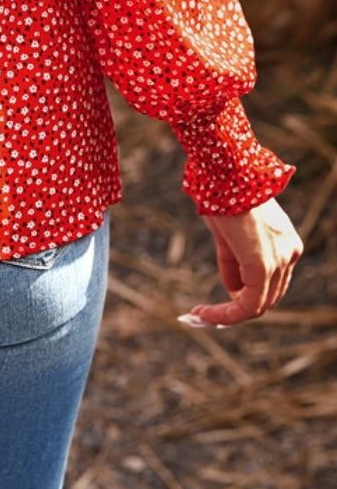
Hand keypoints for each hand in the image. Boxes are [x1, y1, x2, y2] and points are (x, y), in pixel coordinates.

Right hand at [181, 198, 302, 327]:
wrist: (223, 172)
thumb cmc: (223, 194)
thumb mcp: (228, 233)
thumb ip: (233, 262)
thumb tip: (232, 289)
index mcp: (285, 243)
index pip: (270, 282)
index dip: (243, 297)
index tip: (217, 304)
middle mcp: (289, 253)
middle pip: (267, 297)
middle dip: (235, 310)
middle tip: (205, 314)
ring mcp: (280, 260)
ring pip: (258, 304)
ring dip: (227, 315)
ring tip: (199, 315)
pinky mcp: (262, 266)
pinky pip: (247, 303)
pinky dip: (226, 314)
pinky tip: (204, 313)